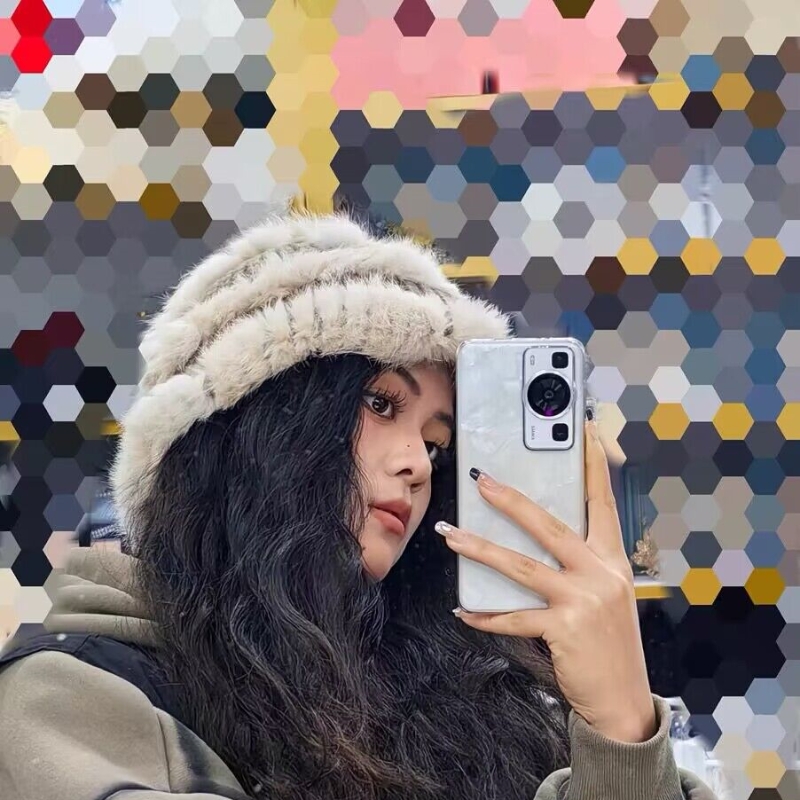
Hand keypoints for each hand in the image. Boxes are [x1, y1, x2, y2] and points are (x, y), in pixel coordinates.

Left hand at [435, 420, 656, 742]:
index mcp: (613, 560)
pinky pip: (513, 617)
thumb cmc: (609, 644)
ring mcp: (584, 600)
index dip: (595, 465)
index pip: (604, 502)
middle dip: (512, 500)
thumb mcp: (606, 595)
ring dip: (479, 548)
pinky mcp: (565, 629)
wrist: (625, 701)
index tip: (589, 430)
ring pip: (521, 566)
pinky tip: (463, 611)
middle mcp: (601, 573)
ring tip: (450, 535)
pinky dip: (485, 615)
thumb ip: (580, 565)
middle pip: (549, 526)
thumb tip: (533, 540)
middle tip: (482, 481)